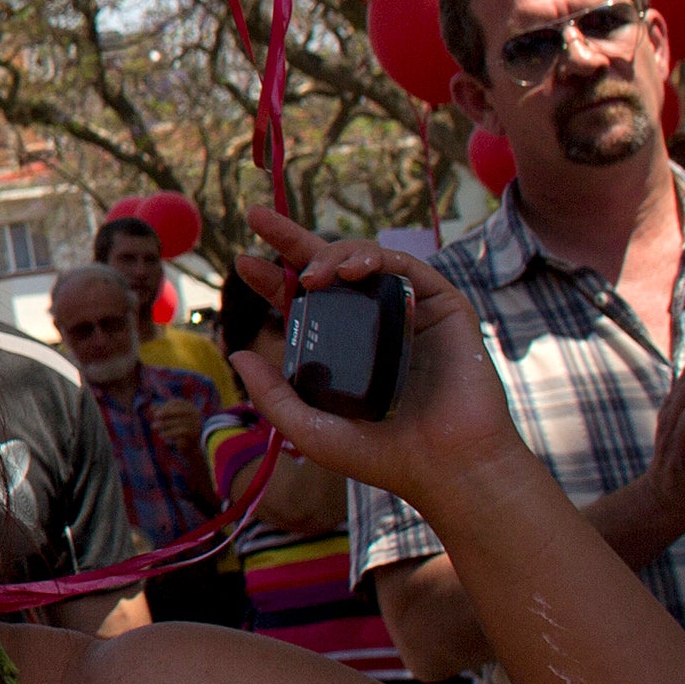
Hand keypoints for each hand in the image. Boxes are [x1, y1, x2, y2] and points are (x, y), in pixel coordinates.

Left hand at [221, 204, 522, 512]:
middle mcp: (373, 325)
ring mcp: (408, 314)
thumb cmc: (383, 456)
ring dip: (333, 254)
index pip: (303, 303)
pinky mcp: (443, 308)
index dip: (274, 280)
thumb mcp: (311, 428)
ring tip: (314, 274)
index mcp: (343, 349)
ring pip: (365, 261)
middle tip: (259, 217)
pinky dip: (378, 258)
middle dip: (293, 240)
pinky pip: (408, 268)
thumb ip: (272, 395)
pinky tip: (353, 271)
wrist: (448, 466)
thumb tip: (237, 355)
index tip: (243, 263)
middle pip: (329, 269)